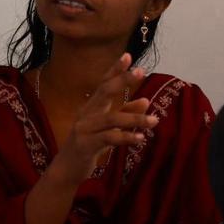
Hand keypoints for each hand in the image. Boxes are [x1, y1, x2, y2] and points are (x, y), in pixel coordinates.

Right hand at [55, 54, 158, 184]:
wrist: (68, 169)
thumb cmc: (90, 144)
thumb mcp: (109, 127)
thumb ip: (125, 113)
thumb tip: (146, 100)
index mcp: (92, 106)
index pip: (103, 83)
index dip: (115, 69)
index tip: (128, 55)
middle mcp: (86, 113)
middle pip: (104, 92)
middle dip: (123, 80)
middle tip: (141, 71)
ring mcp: (83, 128)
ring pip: (112, 118)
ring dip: (136, 118)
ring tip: (155, 121)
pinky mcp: (85, 145)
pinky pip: (109, 138)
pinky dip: (126, 137)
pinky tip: (141, 138)